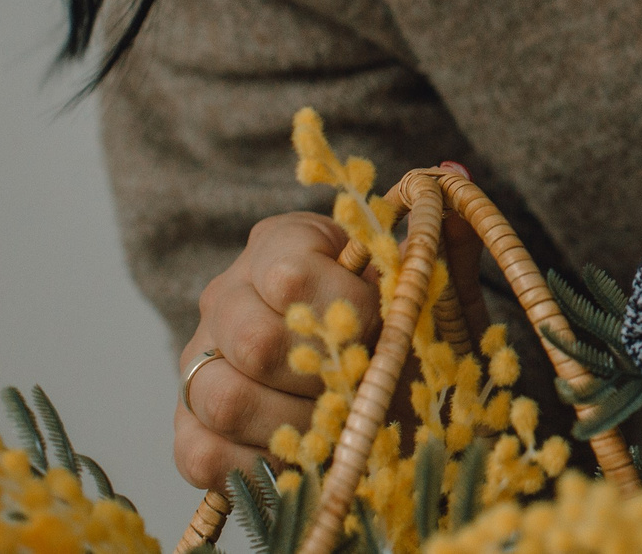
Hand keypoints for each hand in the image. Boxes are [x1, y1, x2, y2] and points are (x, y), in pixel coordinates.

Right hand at [177, 193, 486, 488]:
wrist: (395, 400)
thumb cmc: (409, 331)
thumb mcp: (437, 290)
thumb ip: (441, 241)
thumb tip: (451, 176)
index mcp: (282, 244)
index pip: (288, 273)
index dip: (345, 309)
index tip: (383, 325)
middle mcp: (227, 296)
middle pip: (254, 341)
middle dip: (325, 374)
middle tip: (365, 384)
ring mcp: (199, 362)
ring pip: (224, 397)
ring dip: (297, 423)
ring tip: (342, 423)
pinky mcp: (190, 429)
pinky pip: (202, 454)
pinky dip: (261, 466)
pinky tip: (305, 456)